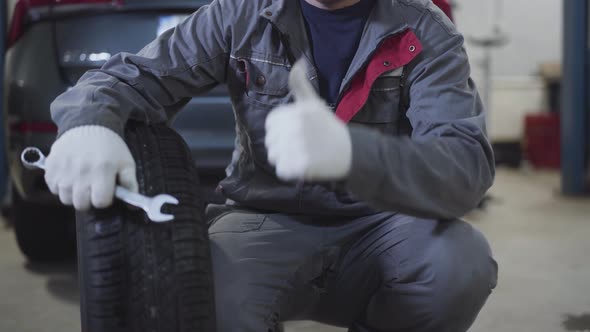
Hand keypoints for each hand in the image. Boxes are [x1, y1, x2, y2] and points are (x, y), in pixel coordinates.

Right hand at [44, 125, 137, 210]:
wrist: (88, 124)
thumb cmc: (110, 146)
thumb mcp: (126, 163)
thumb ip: (130, 184)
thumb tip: (131, 205)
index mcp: (102, 171)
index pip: (100, 202)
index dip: (104, 199)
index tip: (105, 191)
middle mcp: (81, 172)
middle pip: (81, 204)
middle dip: (88, 200)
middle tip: (92, 188)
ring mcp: (63, 170)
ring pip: (65, 199)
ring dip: (73, 195)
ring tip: (81, 182)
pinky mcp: (50, 166)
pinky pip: (53, 188)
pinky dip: (60, 186)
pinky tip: (69, 176)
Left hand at [265, 60, 351, 180]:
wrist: (350, 151)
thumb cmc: (329, 127)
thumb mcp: (314, 102)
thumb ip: (300, 83)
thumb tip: (299, 61)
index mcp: (297, 112)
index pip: (270, 124)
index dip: (280, 130)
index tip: (294, 132)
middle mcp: (296, 129)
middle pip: (270, 141)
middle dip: (282, 145)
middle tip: (300, 145)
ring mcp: (298, 148)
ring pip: (274, 157)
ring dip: (284, 159)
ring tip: (301, 155)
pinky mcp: (301, 167)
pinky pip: (281, 171)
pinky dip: (289, 171)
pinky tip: (303, 165)